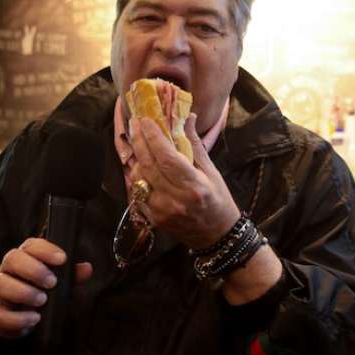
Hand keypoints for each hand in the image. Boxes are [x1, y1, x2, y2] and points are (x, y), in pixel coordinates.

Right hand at [0, 238, 92, 338]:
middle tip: (52, 282)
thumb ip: (71, 275)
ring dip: (23, 292)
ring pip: (0, 284)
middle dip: (33, 269)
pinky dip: (18, 318)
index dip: (46, 250)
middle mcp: (8, 269)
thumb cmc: (44, 291)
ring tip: (42, 301)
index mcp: (26, 256)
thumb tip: (86, 268)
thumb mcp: (60, 281)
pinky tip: (34, 319)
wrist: (25, 316)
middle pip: (12, 259)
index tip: (62, 259)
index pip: (31, 245)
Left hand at [129, 114, 240, 248]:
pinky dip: (137, 176)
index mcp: (193, 186)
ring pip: (139, 178)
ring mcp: (162, 211)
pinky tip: (140, 164)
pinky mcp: (154, 219)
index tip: (146, 120)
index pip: (167, 157)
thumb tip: (187, 117)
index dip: (154, 137)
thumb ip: (194, 145)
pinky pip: (138, 193)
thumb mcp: (212, 172)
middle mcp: (175, 199)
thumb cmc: (218, 200)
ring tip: (138, 141)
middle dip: (139, 141)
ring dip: (137, 158)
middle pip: (149, 165)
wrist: (217, 237)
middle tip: (135, 123)